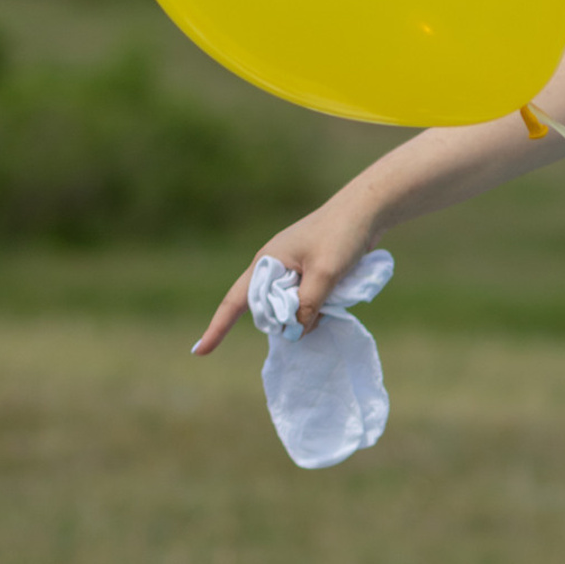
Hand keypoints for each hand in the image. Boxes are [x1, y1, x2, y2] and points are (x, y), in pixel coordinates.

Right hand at [191, 197, 375, 354]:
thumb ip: (308, 305)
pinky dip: (317, 306)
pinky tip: (336, 298)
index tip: (200, 352)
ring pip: (288, 307)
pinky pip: (305, 300)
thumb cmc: (341, 237)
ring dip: (306, 313)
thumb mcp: (325, 273)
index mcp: (267, 262)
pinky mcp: (309, 274)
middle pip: (266, 309)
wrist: (365, 211)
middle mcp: (273, 267)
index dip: (218, 327)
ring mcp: (291, 271)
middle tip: (318, 307)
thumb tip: (295, 333)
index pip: (235, 300)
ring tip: (332, 296)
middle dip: (284, 319)